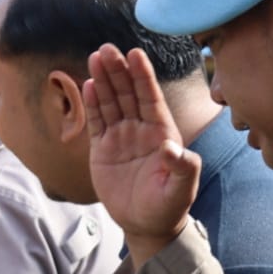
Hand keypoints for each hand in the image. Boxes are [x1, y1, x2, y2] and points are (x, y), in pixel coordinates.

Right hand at [84, 43, 199, 266]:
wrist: (146, 224)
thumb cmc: (168, 206)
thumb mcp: (181, 190)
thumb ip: (183, 168)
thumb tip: (173, 148)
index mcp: (162, 132)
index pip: (151, 97)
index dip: (143, 76)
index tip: (135, 54)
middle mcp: (141, 129)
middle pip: (128, 93)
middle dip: (118, 70)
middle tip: (107, 49)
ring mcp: (121, 137)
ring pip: (111, 102)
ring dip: (104, 80)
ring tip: (95, 58)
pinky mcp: (103, 149)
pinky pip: (97, 122)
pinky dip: (93, 103)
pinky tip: (89, 85)